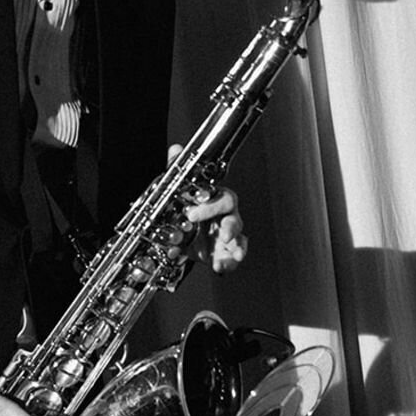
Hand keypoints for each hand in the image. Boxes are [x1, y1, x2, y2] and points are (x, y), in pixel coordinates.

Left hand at [168, 144, 248, 273]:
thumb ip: (177, 170)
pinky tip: (221, 267)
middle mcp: (225, 217)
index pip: (221, 199)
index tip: (192, 214)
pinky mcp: (224, 252)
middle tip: (222, 235)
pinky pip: (234, 256)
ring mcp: (227, 236)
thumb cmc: (188, 211)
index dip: (210, 206)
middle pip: (235, 218)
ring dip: (237, 247)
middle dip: (231, 227)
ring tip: (233, 254)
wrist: (185, 236)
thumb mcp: (179, 193)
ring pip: (240, 239)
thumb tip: (175, 149)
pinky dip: (229, 263)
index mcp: (215, 201)